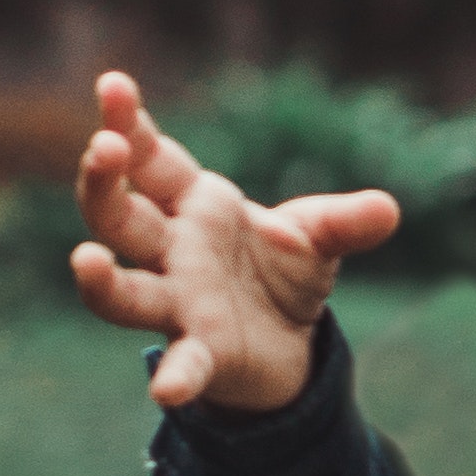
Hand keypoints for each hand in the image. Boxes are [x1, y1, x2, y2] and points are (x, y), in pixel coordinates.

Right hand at [68, 70, 400, 414]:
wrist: (290, 344)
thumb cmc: (282, 275)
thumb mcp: (318, 240)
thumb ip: (344, 222)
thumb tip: (390, 210)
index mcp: (194, 207)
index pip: (150, 159)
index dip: (128, 122)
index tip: (111, 84)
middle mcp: (173, 252)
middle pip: (118, 215)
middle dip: (104, 181)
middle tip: (104, 147)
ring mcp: (179, 305)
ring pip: (125, 291)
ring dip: (101, 278)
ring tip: (85, 260)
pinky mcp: (202, 354)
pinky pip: (183, 364)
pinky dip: (176, 376)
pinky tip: (167, 392)